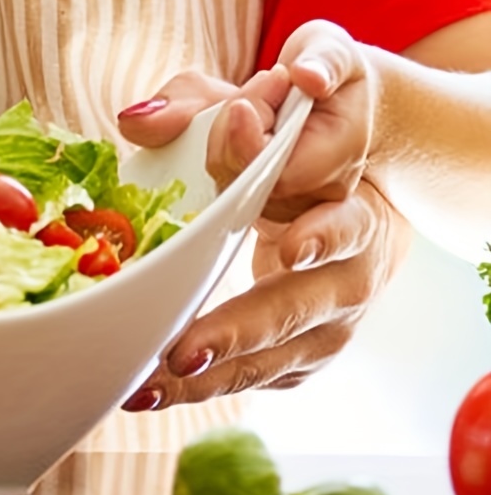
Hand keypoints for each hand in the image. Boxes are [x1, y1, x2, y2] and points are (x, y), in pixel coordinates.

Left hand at [116, 28, 401, 408]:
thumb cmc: (283, 148)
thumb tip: (140, 118)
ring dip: (212, 377)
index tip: (288, 247)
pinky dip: (207, 388)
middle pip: (303, 307)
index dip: (320, 236)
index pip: (344, 224)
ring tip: (149, 384)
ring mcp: (331, 325)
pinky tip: (152, 390)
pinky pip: (258, 378)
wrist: (338, 200)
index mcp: (353, 211)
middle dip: (240, 330)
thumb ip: (195, 105)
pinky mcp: (305, 356)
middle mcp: (351, 276)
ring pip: (277, 359)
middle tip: (182, 350)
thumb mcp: (245, 108)